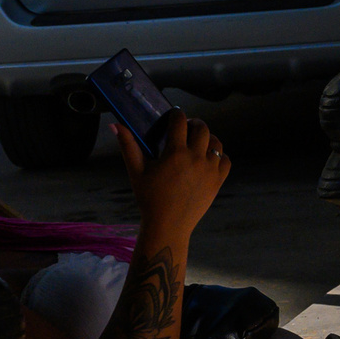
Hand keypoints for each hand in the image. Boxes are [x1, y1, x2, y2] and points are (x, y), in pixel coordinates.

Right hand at [117, 109, 229, 240]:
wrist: (168, 225)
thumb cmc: (149, 198)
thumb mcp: (136, 171)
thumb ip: (127, 145)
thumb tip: (114, 125)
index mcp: (175, 153)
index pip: (180, 121)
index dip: (177, 114)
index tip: (174, 114)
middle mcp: (196, 159)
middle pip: (202, 128)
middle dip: (194, 123)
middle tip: (187, 127)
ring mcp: (209, 170)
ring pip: (216, 143)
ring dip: (208, 138)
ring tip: (199, 141)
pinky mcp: (217, 181)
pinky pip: (225, 161)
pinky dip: (219, 156)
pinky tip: (209, 158)